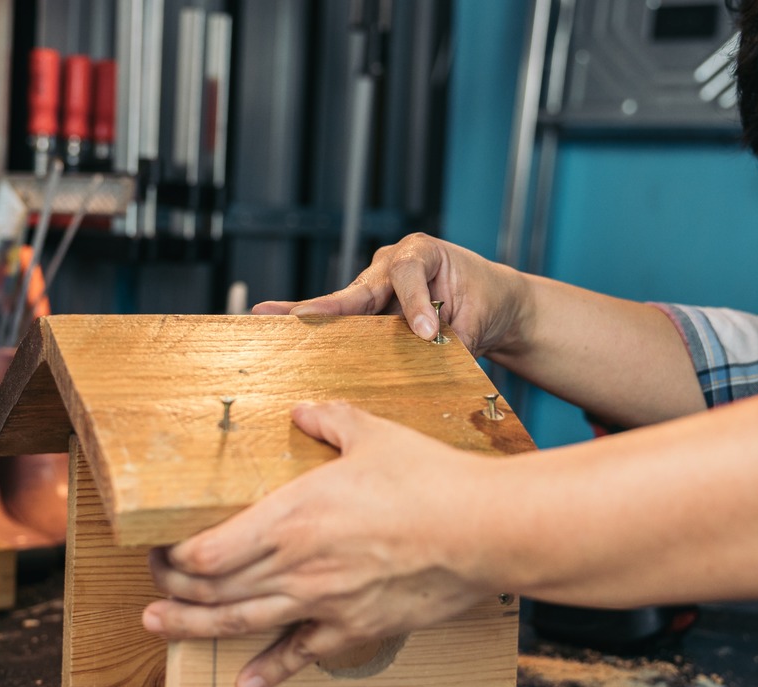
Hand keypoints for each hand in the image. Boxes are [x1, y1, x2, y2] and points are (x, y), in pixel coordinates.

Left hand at [143, 401, 501, 686]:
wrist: (484, 531)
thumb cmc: (431, 480)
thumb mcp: (374, 434)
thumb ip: (329, 420)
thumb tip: (305, 411)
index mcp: (290, 517)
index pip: (205, 552)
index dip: (171, 556)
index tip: (158, 546)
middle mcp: (296, 567)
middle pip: (211, 592)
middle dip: (170, 590)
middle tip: (151, 584)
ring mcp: (322, 604)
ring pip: (239, 626)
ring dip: (191, 630)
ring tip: (158, 629)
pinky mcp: (354, 629)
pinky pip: (300, 656)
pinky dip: (268, 672)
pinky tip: (247, 684)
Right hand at [251, 233, 530, 356]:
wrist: (491, 302)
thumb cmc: (485, 302)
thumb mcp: (478, 319)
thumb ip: (453, 338)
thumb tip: (427, 362)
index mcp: (422, 253)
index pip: (409, 273)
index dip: (415, 303)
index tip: (427, 332)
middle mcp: (391, 264)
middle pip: (357, 289)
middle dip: (325, 305)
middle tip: (297, 317)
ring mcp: (376, 286)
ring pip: (343, 305)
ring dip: (309, 316)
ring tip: (267, 317)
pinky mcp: (370, 310)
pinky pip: (345, 321)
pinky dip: (317, 329)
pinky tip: (277, 328)